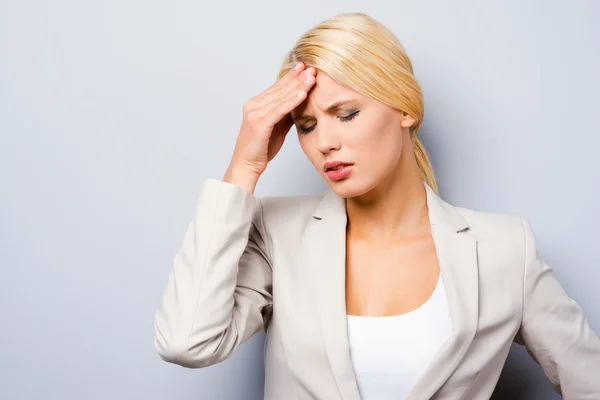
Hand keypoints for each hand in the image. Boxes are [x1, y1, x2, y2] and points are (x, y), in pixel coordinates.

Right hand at [229, 62, 315, 176]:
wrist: (247, 165)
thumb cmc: (261, 149)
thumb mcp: (277, 127)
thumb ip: (286, 114)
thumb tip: (300, 103)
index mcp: (256, 105)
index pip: (277, 88)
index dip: (291, 77)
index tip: (304, 67)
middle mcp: (253, 106)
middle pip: (280, 90)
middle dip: (297, 78)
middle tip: (312, 68)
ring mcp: (255, 114)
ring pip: (281, 97)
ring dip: (298, 87)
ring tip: (311, 78)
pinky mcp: (260, 124)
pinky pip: (279, 110)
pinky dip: (292, 102)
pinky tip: (303, 94)